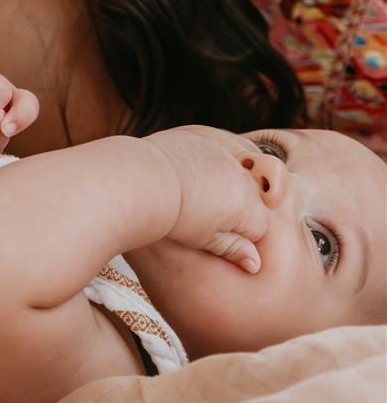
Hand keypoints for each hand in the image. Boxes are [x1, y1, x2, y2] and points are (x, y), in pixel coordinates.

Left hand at [145, 126, 273, 271]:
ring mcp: (223, 154)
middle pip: (250, 198)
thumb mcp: (203, 239)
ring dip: (221, 184)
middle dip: (234, 209)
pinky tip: (183, 174)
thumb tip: (254, 264)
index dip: (240, 236)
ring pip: (233, 173)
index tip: (215, 237)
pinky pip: (214, 153)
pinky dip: (205, 164)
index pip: (259, 227)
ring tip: (190, 196)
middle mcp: (241, 177)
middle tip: (202, 216)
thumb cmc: (173, 216)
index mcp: (246, 206)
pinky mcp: (204, 138)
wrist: (144, 178)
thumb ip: (233, 249)